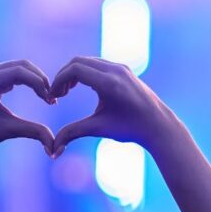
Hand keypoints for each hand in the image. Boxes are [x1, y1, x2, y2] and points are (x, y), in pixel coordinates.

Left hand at [0, 60, 55, 154]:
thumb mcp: (10, 131)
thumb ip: (33, 133)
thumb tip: (53, 147)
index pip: (19, 72)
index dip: (38, 83)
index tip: (49, 100)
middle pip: (21, 65)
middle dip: (40, 79)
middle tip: (51, 97)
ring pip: (19, 66)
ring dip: (35, 78)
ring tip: (46, 96)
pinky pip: (14, 70)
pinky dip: (28, 79)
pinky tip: (37, 93)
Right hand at [49, 57, 178, 155]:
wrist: (158, 125)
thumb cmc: (130, 128)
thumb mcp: (98, 129)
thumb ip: (73, 133)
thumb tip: (53, 150)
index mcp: (109, 82)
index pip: (74, 69)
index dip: (58, 81)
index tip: (52, 96)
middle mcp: (115, 70)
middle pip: (78, 62)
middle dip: (63, 76)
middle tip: (56, 94)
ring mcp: (121, 68)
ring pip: (88, 61)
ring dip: (74, 73)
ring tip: (66, 92)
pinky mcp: (124, 70)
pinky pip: (98, 64)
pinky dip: (85, 72)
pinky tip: (81, 88)